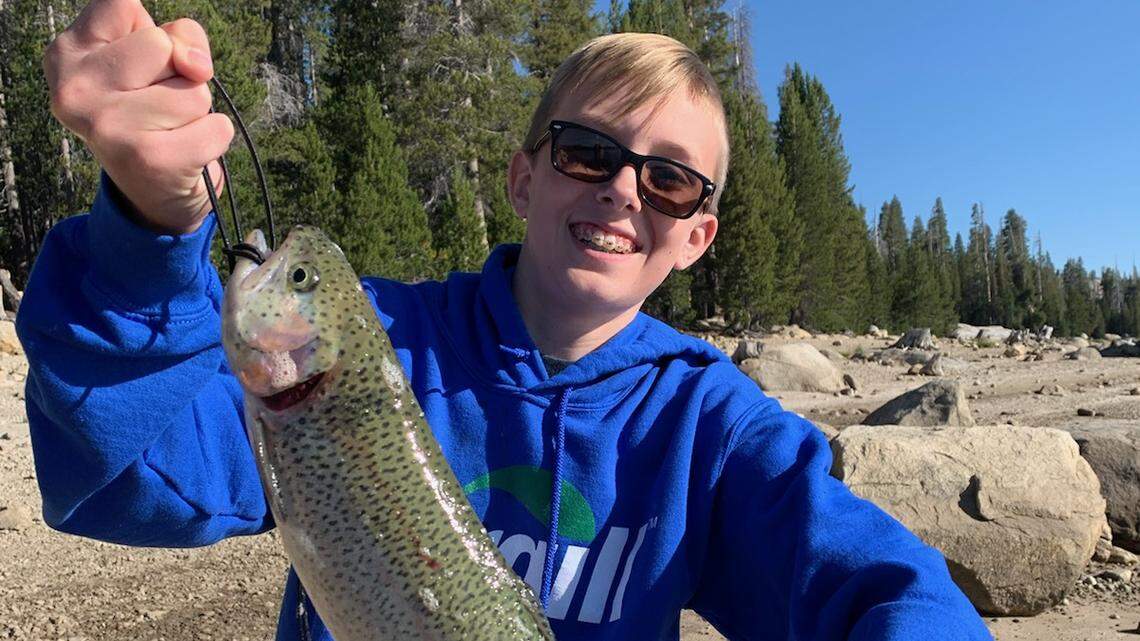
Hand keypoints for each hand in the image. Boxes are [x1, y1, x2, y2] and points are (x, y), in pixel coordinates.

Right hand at [44, 0, 233, 234]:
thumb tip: (196, 65)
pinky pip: (217, 127)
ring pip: (194, 89)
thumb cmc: (153, 113)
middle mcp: (75, 89)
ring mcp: (109, 126)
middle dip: (179, 74)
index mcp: (67, 55)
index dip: (154, 32)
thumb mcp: (157, 62)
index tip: (143, 64)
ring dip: (196, 111)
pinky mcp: (149, 158)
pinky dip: (214, 139)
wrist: (152, 195)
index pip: (122, 3)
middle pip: (162, 44)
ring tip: (169, 131)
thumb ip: (179, 38)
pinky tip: (185, 152)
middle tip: (157, 106)